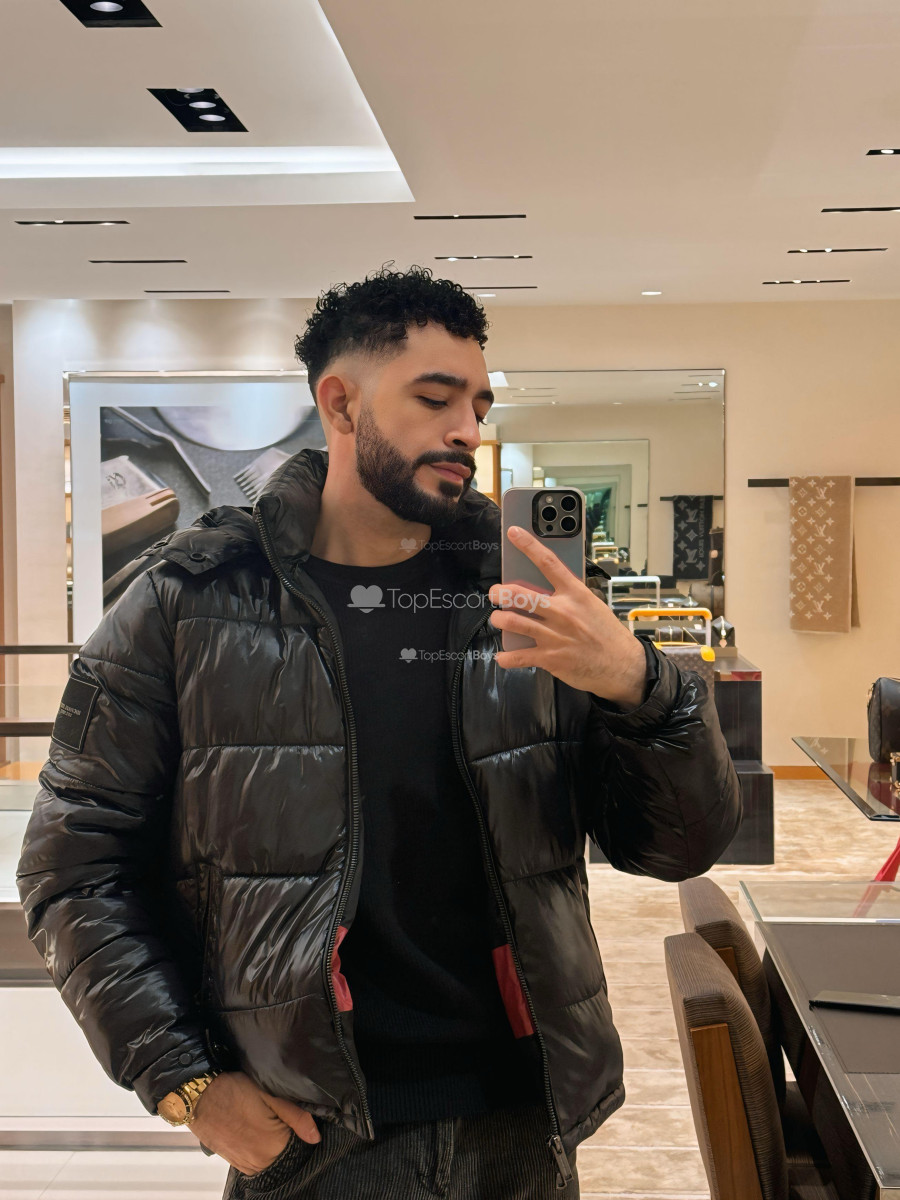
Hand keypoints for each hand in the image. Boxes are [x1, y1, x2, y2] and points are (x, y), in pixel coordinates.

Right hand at [188, 1071, 320, 1175]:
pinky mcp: (235, 1162)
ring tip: (266, 1122)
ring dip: (274, 1145)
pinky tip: (256, 1130)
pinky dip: (261, 1149)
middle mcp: (260, 1162)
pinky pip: (256, 1162)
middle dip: (288, 1138)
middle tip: (279, 1116)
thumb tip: (315, 1136)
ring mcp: (246, 1164)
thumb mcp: (271, 1095)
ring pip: (271, 1159)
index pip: (301, 1147)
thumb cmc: (233, 1091)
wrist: (198, 1096)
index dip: (302, 1131)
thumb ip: (297, 1117)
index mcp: (273, 1146)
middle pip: (286, 1155)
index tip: (296, 1118)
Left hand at [489, 525, 648, 707]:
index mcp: (575, 594)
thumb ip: (569, 596)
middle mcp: (562, 611)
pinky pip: (518, 656)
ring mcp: (554, 635)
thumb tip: (546, 589)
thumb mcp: (593, 605)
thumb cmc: (608, 635)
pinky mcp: (549, 658)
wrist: (622, 665)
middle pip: (519, 594)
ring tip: (498, 619)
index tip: (514, 533)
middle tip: (495, 593)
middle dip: (499, 592)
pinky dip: (506, 657)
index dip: (528, 545)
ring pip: (512, 621)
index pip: (548, 563)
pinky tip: (503, 655)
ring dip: (498, 619)